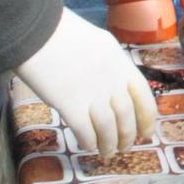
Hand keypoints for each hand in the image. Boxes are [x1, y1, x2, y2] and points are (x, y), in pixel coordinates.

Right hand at [15, 9, 157, 154]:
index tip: (146, 132)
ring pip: (108, 127)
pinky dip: (89, 142)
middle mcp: (111, 80)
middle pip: (126, 115)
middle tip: (125, 147)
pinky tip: (88, 146)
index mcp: (120, 63)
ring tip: (107, 153)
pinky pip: (85, 131)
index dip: (146, 118)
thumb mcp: (98, 43)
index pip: (143, 96)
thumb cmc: (62, 32)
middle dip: (128, 135)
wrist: (37, 31)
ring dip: (109, 144)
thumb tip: (114, 85)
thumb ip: (109, 64)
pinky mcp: (69, 104)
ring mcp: (92, 93)